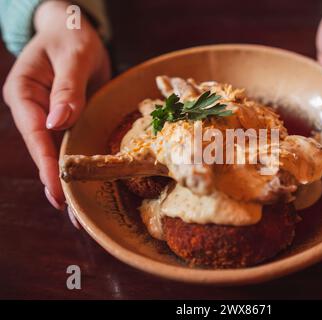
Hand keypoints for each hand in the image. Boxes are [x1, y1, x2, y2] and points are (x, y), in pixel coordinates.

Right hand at [2, 1, 110, 213]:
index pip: (35, 134)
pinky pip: (75, 144)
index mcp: (24, 93)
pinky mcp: (70, 119)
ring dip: (70, 181)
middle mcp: (35, 110)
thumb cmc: (71, 36)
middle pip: (45, 151)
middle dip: (58, 182)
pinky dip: (81, 165)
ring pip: (60, 153)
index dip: (46, 163)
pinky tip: (90, 186)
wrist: (78, 32)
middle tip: (75, 216)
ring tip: (82, 213)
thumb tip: (58, 122)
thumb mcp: (72, 55)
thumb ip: (67, 88)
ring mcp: (52, 117)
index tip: (57, 189)